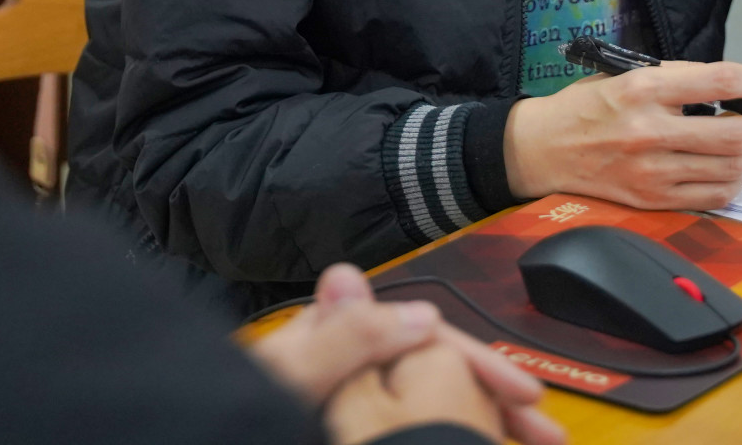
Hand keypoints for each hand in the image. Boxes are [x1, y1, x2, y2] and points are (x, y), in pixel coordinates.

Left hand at [254, 265, 565, 444]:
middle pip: (433, 369)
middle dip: (492, 397)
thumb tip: (418, 311)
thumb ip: (343, 337)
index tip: (523, 394)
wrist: (198, 423)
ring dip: (477, 416)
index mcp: (334, 332)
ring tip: (526, 444)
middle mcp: (343, 359)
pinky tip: (473, 440)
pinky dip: (446, 428)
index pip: (423, 335)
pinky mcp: (347, 421)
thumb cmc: (230, 412)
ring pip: (426, 399)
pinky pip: (408, 421)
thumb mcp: (290, 378)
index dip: (476, 364)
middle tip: (543, 434)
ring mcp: (345, 395)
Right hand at [503, 60, 741, 209]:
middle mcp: (650, 130)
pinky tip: (727, 169)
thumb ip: (677, 80)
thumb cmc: (586, 107)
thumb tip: (733, 88)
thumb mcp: (625, 75)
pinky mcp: (651, 200)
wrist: (541, 149)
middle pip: (736, 133)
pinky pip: (713, 197)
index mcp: (643, 88)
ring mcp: (651, 171)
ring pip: (731, 169)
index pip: (720, 82)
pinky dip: (732, 182)